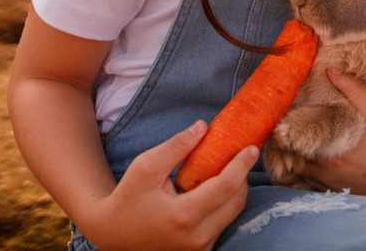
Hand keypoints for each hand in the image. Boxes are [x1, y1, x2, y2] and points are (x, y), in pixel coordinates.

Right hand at [88, 121, 256, 250]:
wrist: (113, 234)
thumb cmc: (128, 198)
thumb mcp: (145, 166)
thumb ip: (176, 146)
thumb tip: (203, 127)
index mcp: (184, 215)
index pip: (226, 187)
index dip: (242, 165)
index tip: (251, 148)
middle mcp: (196, 237)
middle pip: (236, 201)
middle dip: (242, 175)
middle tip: (242, 154)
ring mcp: (200, 248)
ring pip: (232, 214)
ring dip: (235, 189)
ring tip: (228, 167)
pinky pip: (222, 223)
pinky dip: (224, 203)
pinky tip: (216, 187)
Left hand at [298, 69, 365, 207]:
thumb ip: (355, 90)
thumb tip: (331, 69)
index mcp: (331, 155)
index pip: (292, 143)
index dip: (285, 129)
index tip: (286, 115)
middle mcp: (327, 175)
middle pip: (292, 160)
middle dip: (289, 143)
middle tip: (290, 126)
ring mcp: (333, 189)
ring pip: (302, 174)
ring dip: (299, 158)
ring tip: (300, 140)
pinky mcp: (342, 196)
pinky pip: (314, 186)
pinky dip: (311, 173)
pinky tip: (318, 159)